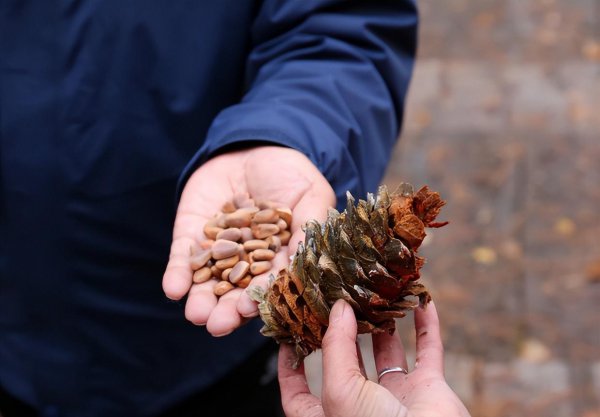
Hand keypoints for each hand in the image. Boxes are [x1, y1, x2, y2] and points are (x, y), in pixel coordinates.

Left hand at [162, 146, 335, 335]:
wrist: (255, 145)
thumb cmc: (292, 174)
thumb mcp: (310, 197)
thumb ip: (308, 229)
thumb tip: (306, 263)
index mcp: (277, 260)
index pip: (268, 286)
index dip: (260, 299)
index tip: (253, 312)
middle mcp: (245, 262)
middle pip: (235, 292)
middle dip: (226, 311)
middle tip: (218, 325)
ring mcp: (217, 249)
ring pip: (207, 282)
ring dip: (200, 300)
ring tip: (196, 314)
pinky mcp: (192, 235)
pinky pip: (182, 258)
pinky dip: (177, 274)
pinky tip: (174, 289)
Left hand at [278, 300, 471, 416]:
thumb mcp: (340, 389)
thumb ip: (336, 347)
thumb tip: (339, 309)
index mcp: (331, 415)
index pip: (299, 393)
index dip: (290, 367)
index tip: (288, 336)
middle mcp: (361, 406)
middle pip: (347, 362)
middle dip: (344, 331)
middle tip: (340, 300)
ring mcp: (397, 398)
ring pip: (388, 353)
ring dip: (385, 325)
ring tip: (377, 296)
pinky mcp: (429, 390)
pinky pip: (429, 352)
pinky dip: (428, 327)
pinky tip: (423, 303)